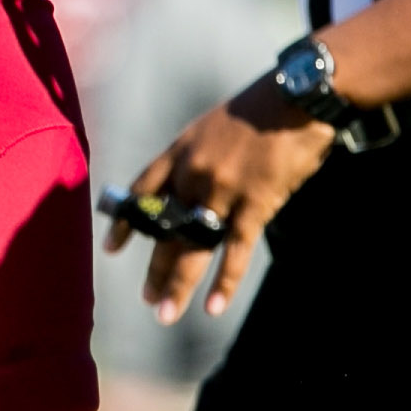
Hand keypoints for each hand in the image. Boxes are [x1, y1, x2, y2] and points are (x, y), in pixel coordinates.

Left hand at [111, 81, 334, 322]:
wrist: (297, 96)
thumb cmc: (261, 107)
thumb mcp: (213, 125)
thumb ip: (198, 157)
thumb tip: (191, 188)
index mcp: (180, 151)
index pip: (142, 192)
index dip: (126, 223)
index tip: (112, 248)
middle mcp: (193, 173)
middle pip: (165, 230)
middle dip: (155, 268)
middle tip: (148, 298)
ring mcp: (221, 190)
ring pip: (193, 246)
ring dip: (179, 284)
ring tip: (167, 314)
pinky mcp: (254, 203)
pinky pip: (234, 251)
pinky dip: (224, 281)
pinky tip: (214, 306)